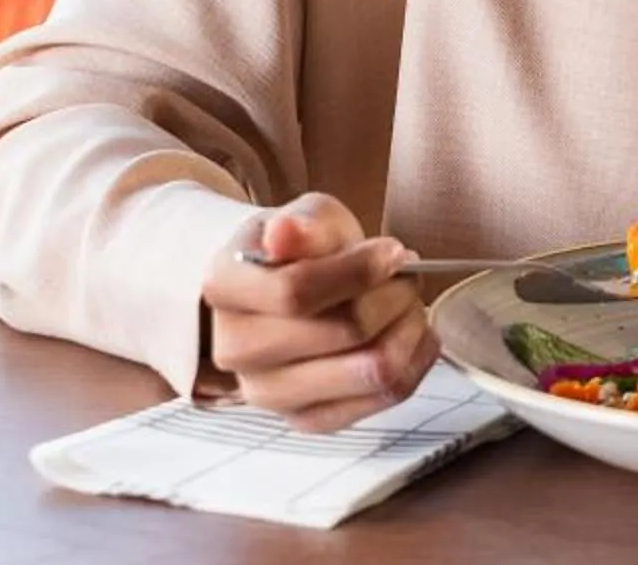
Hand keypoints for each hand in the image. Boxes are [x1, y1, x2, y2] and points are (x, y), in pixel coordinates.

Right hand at [200, 194, 438, 431]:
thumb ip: (303, 225)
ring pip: (371, 371)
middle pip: (344, 332)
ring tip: (409, 302)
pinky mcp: (307, 419)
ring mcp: (269, 394)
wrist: (284, 293)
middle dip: (394, 296)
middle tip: (407, 274)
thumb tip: (284, 233)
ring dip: (407, 330)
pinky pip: (383, 398)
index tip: (394, 253)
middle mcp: (236, 350)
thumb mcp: (303, 217)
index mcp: (225, 289)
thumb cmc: (297, 250)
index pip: (296, 290)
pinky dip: (412, 361)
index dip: (359, 270)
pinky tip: (412, 333)